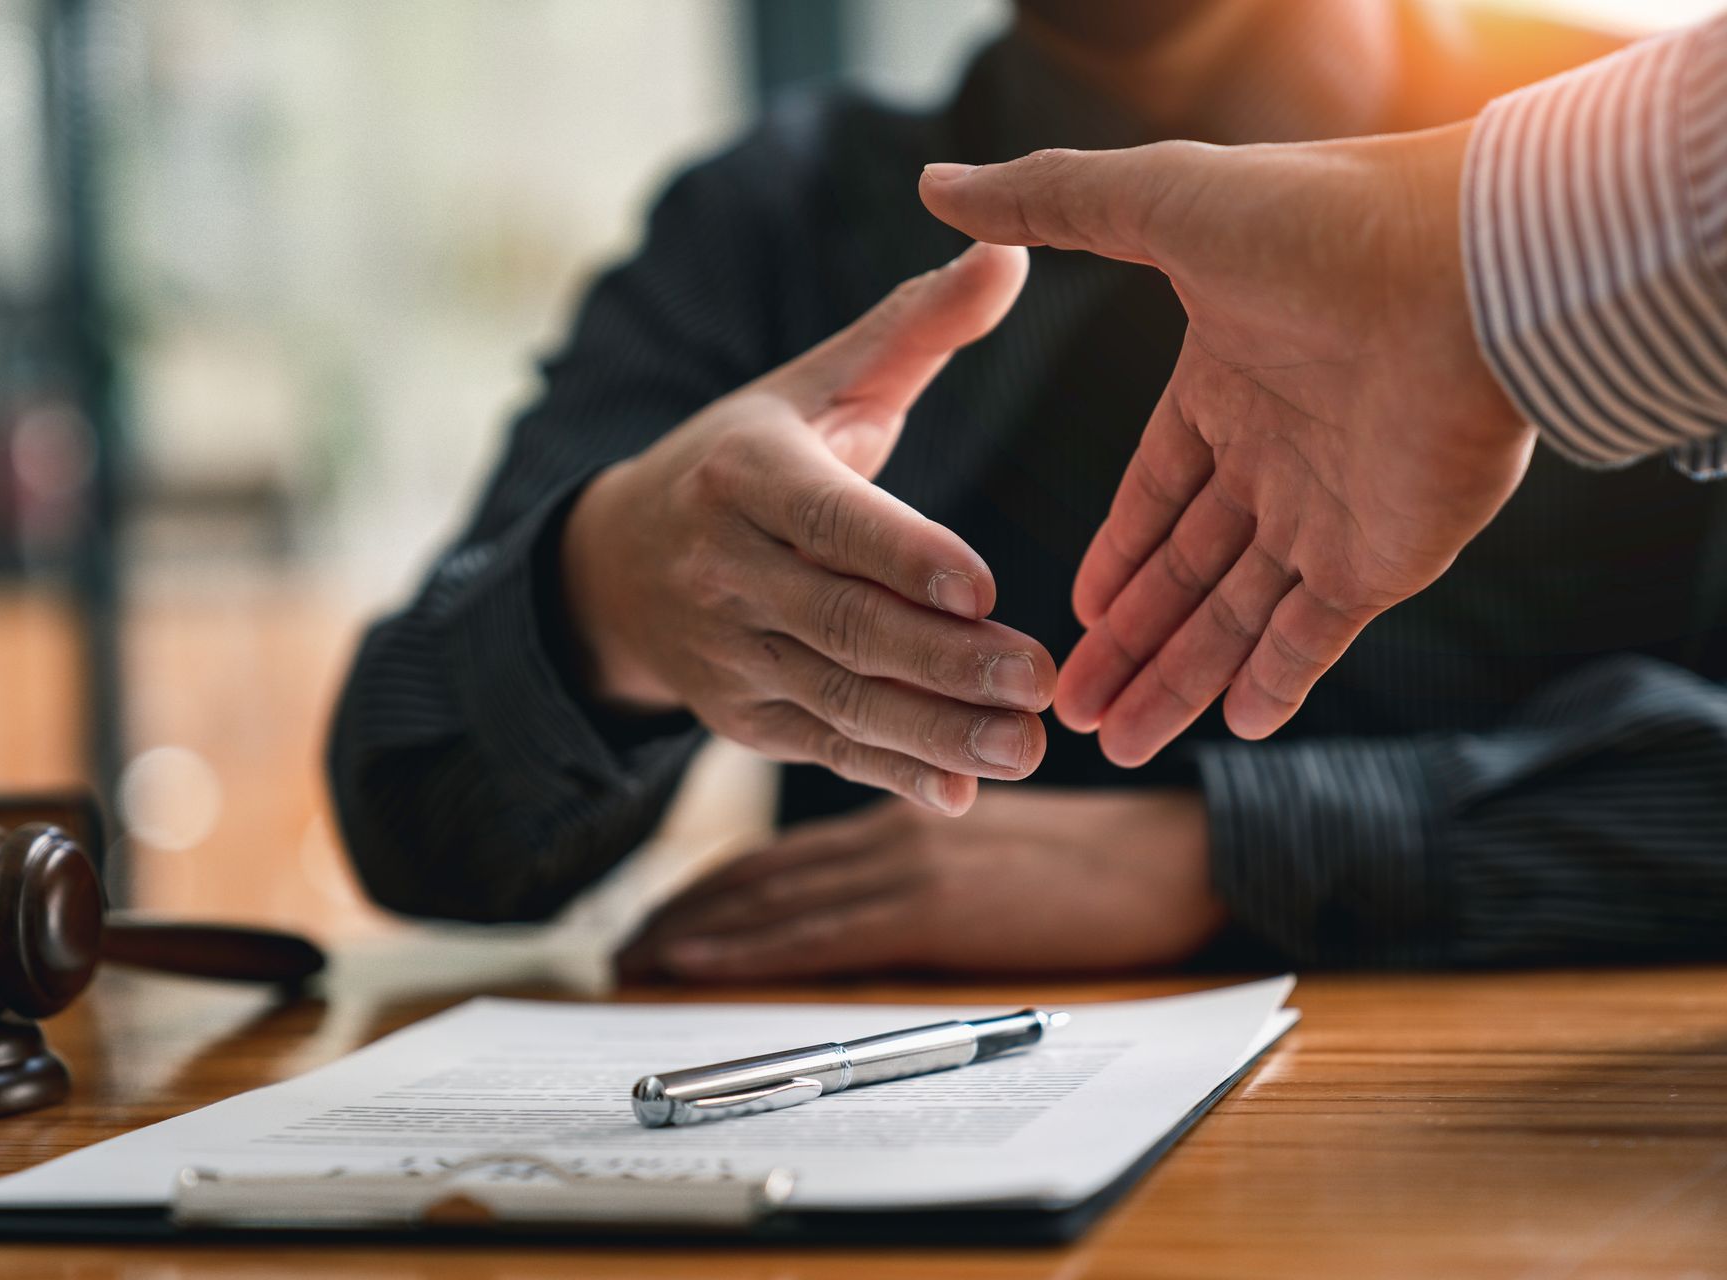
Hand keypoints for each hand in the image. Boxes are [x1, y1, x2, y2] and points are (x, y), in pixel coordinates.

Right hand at [562, 243, 1054, 814]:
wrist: (619, 564)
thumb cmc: (747, 459)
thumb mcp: (814, 385)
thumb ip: (915, 328)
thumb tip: (1012, 249)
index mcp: (746, 473)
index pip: (829, 519)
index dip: (902, 556)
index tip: (982, 587)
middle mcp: (727, 568)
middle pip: (843, 622)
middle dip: (943, 661)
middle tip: (1040, 680)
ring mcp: (730, 651)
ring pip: (839, 698)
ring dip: (933, 732)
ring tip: (1024, 747)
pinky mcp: (742, 716)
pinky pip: (823, 748)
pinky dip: (890, 774)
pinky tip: (961, 792)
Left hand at [617, 787, 1223, 980]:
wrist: (1173, 856)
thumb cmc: (1100, 860)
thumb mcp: (995, 842)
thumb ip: (927, 856)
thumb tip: (869, 898)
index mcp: (905, 814)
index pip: (785, 854)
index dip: (714, 885)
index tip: (662, 917)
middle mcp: (891, 834)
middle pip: (761, 876)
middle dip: (684, 911)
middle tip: (622, 944)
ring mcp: (908, 868)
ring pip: (772, 901)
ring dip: (696, 933)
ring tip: (636, 960)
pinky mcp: (933, 909)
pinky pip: (818, 934)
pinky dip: (749, 948)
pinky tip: (700, 960)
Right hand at [920, 123, 1536, 764]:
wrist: (1465, 269)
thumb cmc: (1319, 224)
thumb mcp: (1159, 204)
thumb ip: (1051, 203)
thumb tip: (937, 186)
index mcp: (1226, 385)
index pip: (1157, 492)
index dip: (1115, 554)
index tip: (1073, 614)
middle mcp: (1278, 455)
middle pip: (1186, 571)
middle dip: (1126, 642)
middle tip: (1065, 710)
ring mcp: (1333, 510)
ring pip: (1238, 616)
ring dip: (1178, 679)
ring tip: (1115, 743)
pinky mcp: (1386, 556)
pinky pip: (1318, 635)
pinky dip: (1278, 682)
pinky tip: (1230, 729)